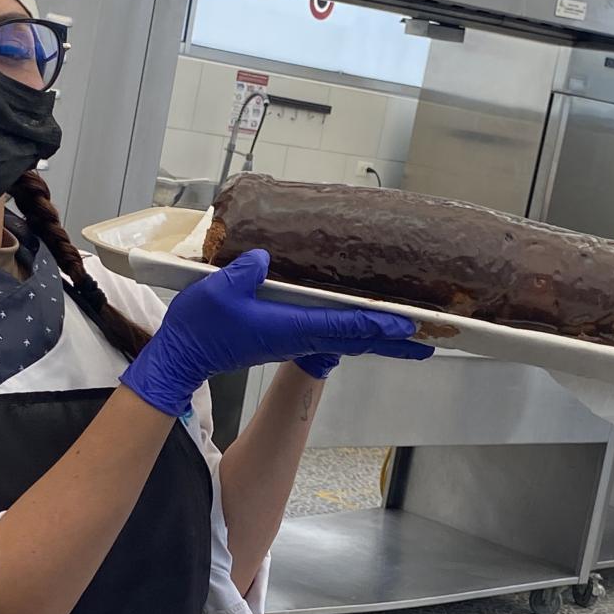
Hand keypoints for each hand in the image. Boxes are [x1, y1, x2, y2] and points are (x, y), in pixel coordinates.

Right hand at [121, 249, 433, 415]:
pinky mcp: (287, 338)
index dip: (379, 322)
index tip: (409, 324)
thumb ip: (243, 273)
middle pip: (357, 339)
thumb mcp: (218, 290)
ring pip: (347, 339)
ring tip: (410, 336)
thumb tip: (265, 257)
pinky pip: (332, 335)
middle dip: (393, 340)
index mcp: (292, 328)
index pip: (345, 324)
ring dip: (379, 337)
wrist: (184, 356)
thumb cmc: (200, 326)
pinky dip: (356, 331)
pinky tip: (367, 325)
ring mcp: (295, 340)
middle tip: (429, 341)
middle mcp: (300, 337)